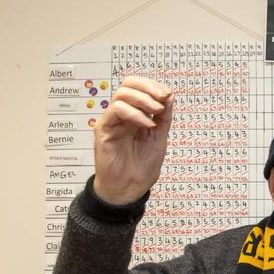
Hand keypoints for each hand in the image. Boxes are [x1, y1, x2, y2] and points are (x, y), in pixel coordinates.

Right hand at [93, 76, 173, 203]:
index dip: (154, 86)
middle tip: (163, 97)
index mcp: (136, 115)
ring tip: (157, 111)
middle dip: (148, 87)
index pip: (140, 88)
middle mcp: (123, 115)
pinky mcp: (103, 130)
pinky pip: (115, 111)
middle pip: (128, 84)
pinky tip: (147, 124)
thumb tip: (169, 96)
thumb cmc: (142, 167)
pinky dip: (134, 113)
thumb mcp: (160, 138)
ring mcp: (113, 121)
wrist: (129, 189)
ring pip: (121, 94)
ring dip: (143, 99)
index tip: (168, 95)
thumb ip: (164, 117)